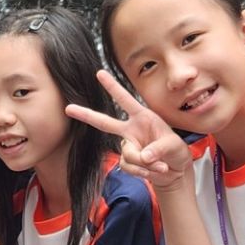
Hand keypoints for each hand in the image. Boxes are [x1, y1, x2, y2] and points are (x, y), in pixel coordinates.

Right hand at [66, 69, 192, 192]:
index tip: (99, 73)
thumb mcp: (173, 146)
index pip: (125, 100)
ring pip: (128, 155)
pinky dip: (143, 172)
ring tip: (161, 165)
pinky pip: (128, 167)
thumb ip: (158, 149)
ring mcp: (127, 146)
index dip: (113, 87)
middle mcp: (131, 130)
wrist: (175, 172)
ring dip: (145, 163)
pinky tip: (154, 171)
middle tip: (69, 108)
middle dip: (86, 115)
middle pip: (104, 123)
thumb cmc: (175, 151)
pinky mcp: (127, 162)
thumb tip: (144, 157)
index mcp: (142, 117)